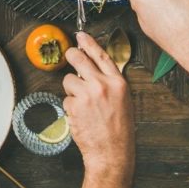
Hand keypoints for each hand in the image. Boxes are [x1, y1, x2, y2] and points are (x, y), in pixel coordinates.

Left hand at [62, 33, 133, 178]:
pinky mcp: (74, 105)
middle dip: (71, 56)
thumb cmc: (119, 129)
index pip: (101, 55)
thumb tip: (93, 68)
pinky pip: (65, 98)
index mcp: (118, 83)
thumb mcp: (122, 100)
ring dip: (71, 90)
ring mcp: (87, 94)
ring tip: (83, 105)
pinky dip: (70, 106)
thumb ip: (109, 82)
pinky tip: (81, 116)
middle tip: (70, 57)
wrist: (112, 152)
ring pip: (68, 80)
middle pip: (78, 59)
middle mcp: (102, 85)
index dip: (89, 43)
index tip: (80, 35)